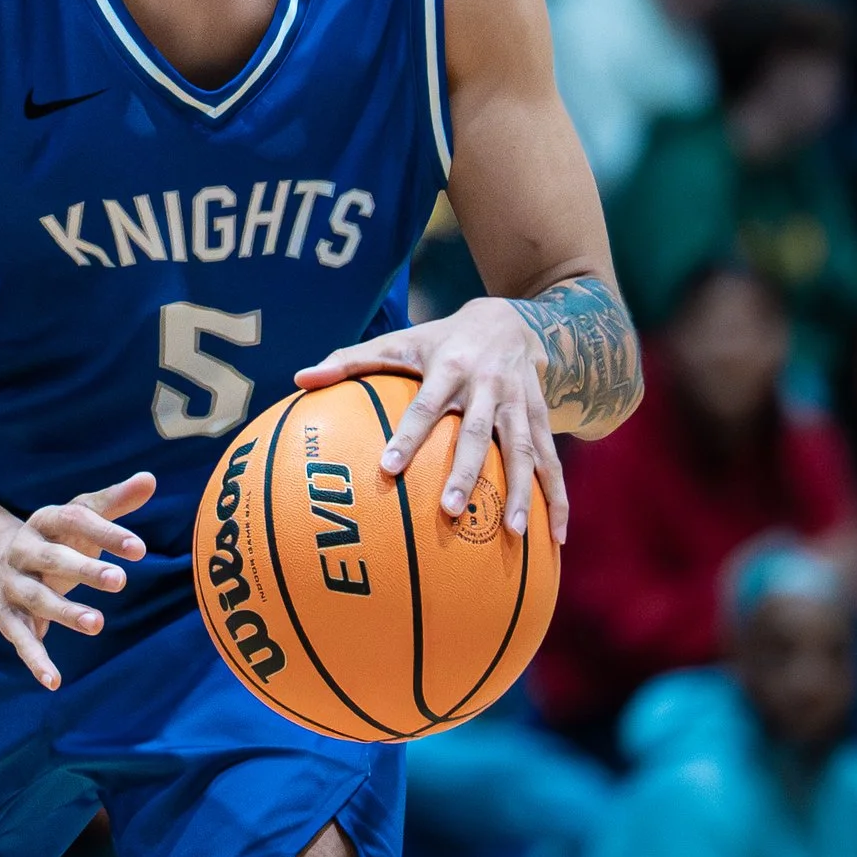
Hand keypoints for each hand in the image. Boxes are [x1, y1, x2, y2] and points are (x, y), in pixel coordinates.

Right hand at [0, 471, 153, 690]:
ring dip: (64, 611)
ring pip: (36, 597)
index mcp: (44, 521)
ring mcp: (13, 584)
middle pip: (51, 557)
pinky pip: (20, 638)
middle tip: (120, 580)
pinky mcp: (7, 616)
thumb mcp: (78, 517)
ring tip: (97, 624)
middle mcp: (24, 550)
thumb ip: (114, 502)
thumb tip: (150, 479)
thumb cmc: (53, 538)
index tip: (139, 548)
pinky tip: (54, 682)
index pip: (73, 519)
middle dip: (83, 569)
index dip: (105, 532)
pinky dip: (35, 660)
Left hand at [297, 298, 565, 539]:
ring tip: (513, 534)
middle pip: (478, 433)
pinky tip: (557, 537)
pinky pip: (552, 462)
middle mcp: (489, 386)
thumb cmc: (442, 341)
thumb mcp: (400, 342)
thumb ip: (350, 360)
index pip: (425, 405)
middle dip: (466, 471)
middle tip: (450, 510)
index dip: (409, 435)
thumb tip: (299, 379)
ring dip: (521, 492)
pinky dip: (557, 498)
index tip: (388, 468)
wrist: (514, 319)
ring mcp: (520, 403)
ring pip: (523, 451)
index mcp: (449, 368)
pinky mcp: (543, 418)